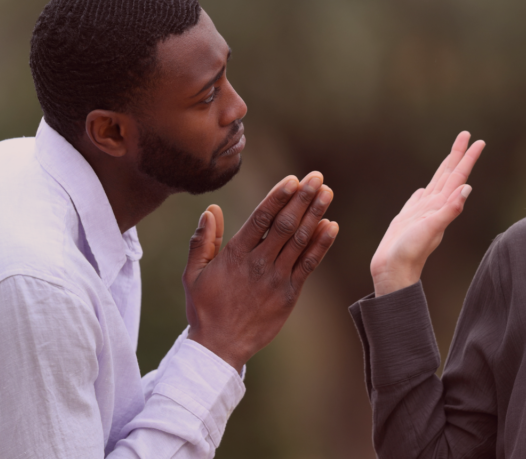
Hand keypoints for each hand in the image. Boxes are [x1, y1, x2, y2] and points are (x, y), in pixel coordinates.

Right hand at [182, 172, 338, 371]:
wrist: (219, 347)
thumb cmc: (204, 308)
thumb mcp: (193, 274)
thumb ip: (203, 241)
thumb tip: (211, 210)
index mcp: (235, 254)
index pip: (260, 218)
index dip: (278, 197)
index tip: (292, 179)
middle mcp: (258, 263)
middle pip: (285, 224)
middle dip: (302, 198)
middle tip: (317, 177)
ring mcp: (276, 278)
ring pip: (300, 241)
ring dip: (315, 214)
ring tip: (327, 193)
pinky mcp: (289, 294)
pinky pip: (309, 265)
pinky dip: (321, 245)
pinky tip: (332, 226)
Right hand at [370, 132, 484, 296]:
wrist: (393, 272)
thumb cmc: (410, 253)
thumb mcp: (432, 229)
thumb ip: (449, 210)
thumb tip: (466, 189)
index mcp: (441, 206)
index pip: (458, 176)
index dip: (467, 158)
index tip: (478, 141)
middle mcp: (434, 207)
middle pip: (449, 175)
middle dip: (458, 155)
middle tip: (466, 135)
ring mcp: (421, 213)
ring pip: (435, 184)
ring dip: (444, 169)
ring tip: (450, 156)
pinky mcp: (408, 220)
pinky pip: (418, 200)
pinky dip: (423, 191)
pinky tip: (423, 189)